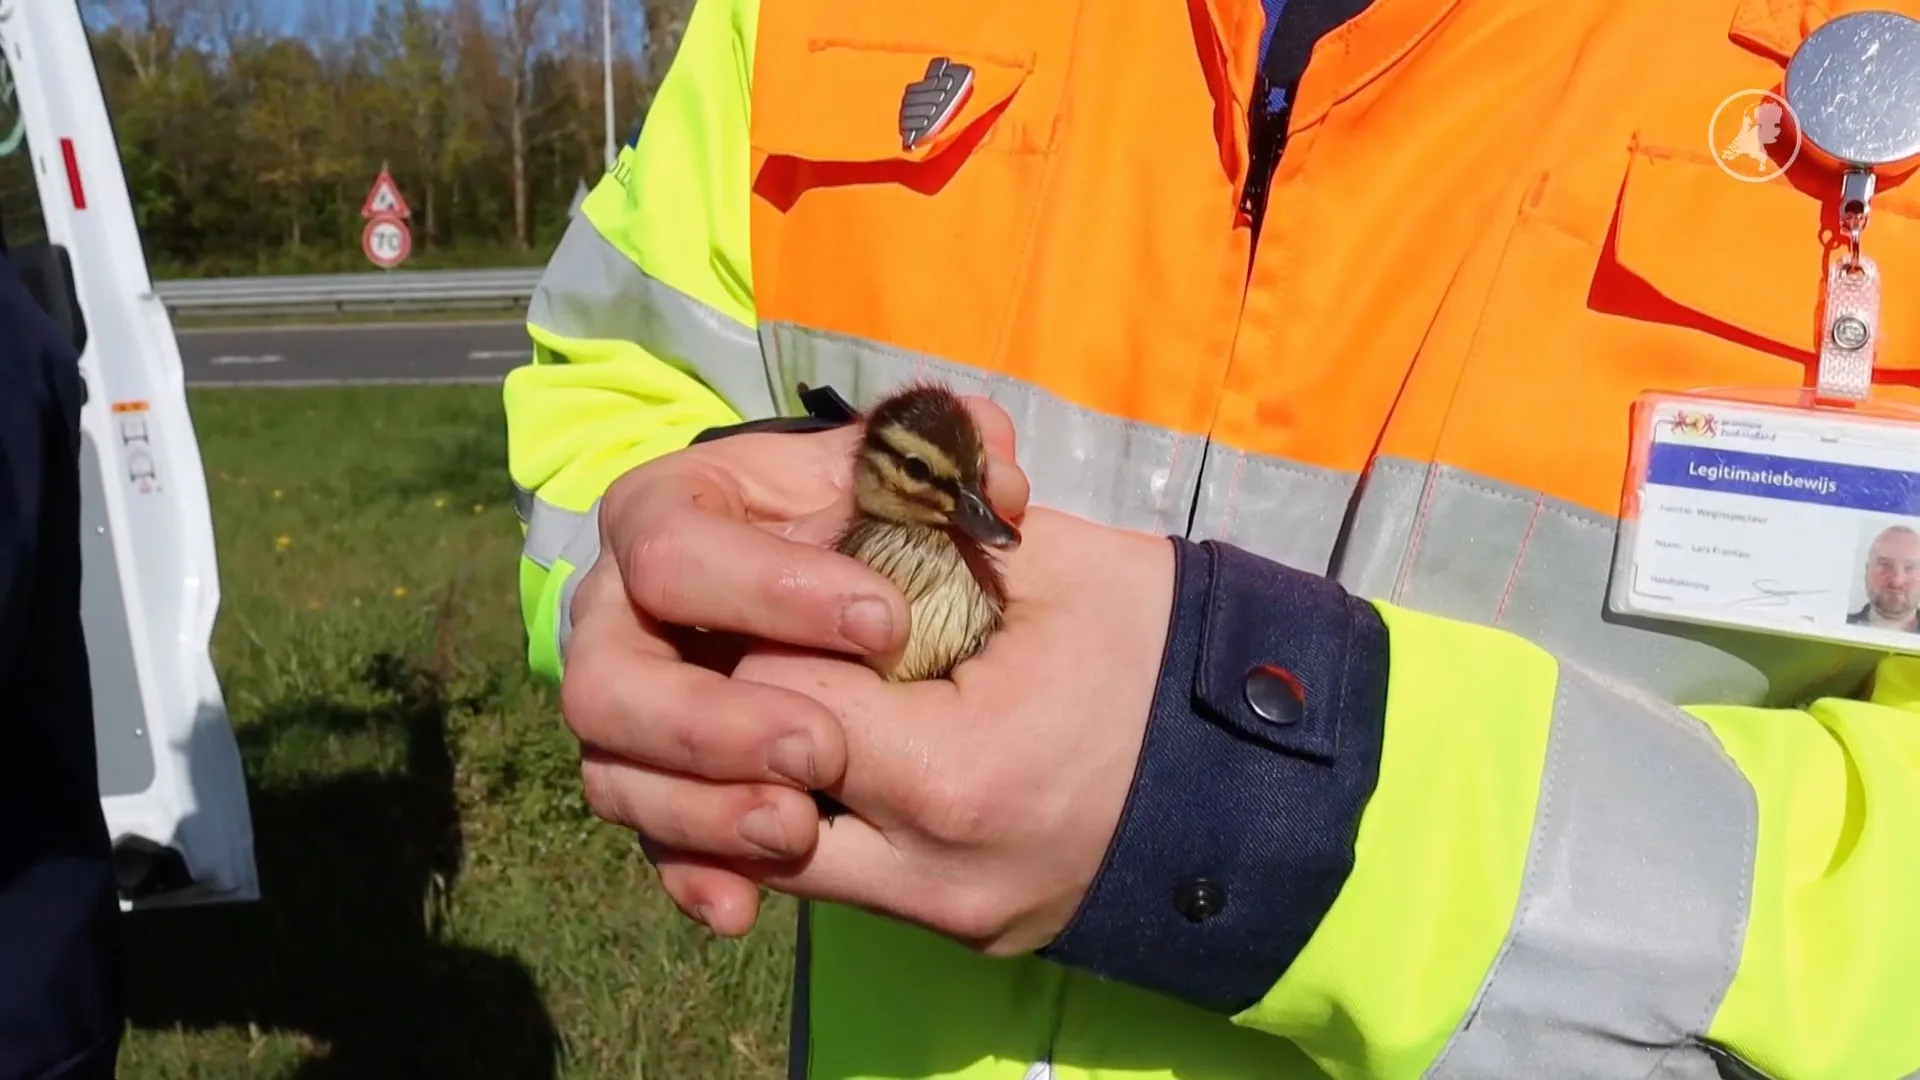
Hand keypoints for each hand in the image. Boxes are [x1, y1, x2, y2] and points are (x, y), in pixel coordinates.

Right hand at [560, 400, 1029, 936]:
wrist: (885, 605)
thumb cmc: (886, 526)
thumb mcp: (917, 477)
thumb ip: (946, 452)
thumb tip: (990, 471)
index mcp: (674, 513)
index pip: (673, 546)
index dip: (766, 586)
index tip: (885, 623)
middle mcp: (623, 611)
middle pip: (606, 674)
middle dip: (709, 720)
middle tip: (820, 748)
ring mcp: (633, 704)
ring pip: (613, 768)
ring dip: (698, 809)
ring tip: (797, 827)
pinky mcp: (657, 780)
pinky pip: (648, 838)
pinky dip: (691, 874)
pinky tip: (741, 910)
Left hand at [726, 507, 1173, 953]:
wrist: (1260, 771)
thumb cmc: (1158, 648)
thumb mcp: (1047, 567)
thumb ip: (918, 540)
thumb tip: (827, 514)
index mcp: (948, 774)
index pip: (773, 699)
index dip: (766, 628)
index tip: (788, 586)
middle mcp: (927, 872)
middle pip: (749, 799)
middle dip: (751, 717)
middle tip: (778, 646)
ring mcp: (945, 916)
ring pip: (784, 858)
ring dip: (779, 777)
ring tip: (811, 697)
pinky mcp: (961, 932)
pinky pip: (849, 880)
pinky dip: (833, 817)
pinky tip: (855, 752)